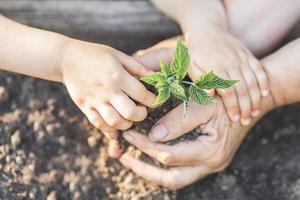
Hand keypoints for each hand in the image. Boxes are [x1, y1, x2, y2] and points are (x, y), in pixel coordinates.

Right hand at [59, 39, 156, 155]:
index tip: (156, 101)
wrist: (66, 59)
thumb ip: (137, 67)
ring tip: (129, 118)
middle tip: (142, 111)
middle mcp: (108, 91)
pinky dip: (110, 128)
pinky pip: (99, 124)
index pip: (142, 95)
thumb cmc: (96, 54)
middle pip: (131, 113)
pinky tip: (115, 123)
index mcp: (118, 76)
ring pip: (115, 122)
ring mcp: (95, 101)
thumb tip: (154, 76)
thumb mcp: (118, 55)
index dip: (154, 101)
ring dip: (127, 124)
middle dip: (141, 115)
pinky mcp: (85, 107)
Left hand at [119, 98, 256, 188]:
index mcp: (210, 151)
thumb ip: (178, 121)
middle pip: (171, 179)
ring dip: (152, 172)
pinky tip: (150, 156)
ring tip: (131, 161)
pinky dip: (164, 166)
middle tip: (123, 159)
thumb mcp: (202, 105)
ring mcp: (209, 165)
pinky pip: (182, 170)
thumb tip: (153, 137)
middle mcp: (211, 164)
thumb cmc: (226, 101)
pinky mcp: (207, 161)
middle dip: (144, 171)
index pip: (169, 155)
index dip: (145, 146)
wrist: (250, 104)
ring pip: (176, 179)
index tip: (129, 134)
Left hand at [186, 27, 268, 124]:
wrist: (206, 29)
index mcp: (216, 67)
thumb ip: (200, 80)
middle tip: (245, 120)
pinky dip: (264, 82)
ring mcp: (241, 58)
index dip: (232, 106)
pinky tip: (265, 94)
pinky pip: (259, 69)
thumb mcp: (191, 65)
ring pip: (253, 81)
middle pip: (242, 88)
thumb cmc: (196, 51)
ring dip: (256, 98)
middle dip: (245, 106)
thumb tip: (211, 94)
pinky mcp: (247, 54)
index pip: (228, 90)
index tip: (234, 118)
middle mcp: (231, 63)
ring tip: (254, 112)